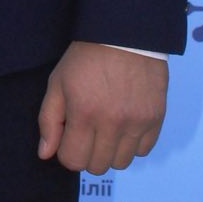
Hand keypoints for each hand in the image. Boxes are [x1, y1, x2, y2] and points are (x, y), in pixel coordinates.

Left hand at [37, 41, 168, 173]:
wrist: (123, 35)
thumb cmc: (84, 58)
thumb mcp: (57, 83)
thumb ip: (49, 121)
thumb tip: (46, 154)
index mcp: (84, 113)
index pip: (73, 160)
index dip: (67, 152)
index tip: (69, 138)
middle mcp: (113, 123)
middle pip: (97, 166)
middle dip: (87, 153)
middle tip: (86, 131)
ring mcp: (137, 122)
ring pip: (121, 163)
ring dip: (110, 151)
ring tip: (106, 128)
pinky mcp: (156, 118)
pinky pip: (143, 150)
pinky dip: (132, 144)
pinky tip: (124, 124)